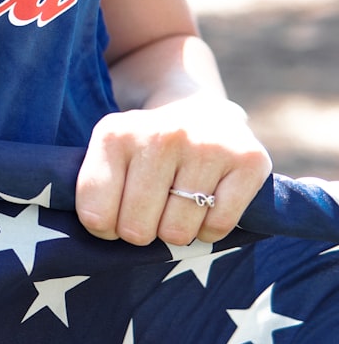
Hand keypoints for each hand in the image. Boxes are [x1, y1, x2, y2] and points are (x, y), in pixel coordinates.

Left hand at [75, 98, 271, 245]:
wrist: (197, 109)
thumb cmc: (144, 148)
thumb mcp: (108, 156)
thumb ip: (95, 192)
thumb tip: (102, 234)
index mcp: (115, 135)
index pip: (95, 214)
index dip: (103, 229)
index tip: (113, 216)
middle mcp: (161, 136)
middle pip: (137, 229)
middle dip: (140, 232)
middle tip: (149, 212)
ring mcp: (206, 146)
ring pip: (177, 232)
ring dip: (175, 231)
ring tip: (176, 204)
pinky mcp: (248, 160)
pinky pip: (217, 227)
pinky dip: (209, 230)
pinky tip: (205, 205)